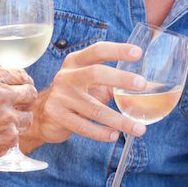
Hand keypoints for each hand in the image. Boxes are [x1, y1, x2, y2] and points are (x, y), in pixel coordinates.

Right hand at [0, 66, 37, 171]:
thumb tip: (12, 85)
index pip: (19, 74)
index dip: (22, 82)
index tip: (22, 87)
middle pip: (30, 93)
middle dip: (25, 100)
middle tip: (18, 106)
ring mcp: (7, 117)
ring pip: (27, 116)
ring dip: (19, 120)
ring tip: (0, 125)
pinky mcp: (9, 137)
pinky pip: (18, 135)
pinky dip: (9, 137)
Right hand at [32, 41, 150, 146]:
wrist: (41, 115)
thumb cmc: (74, 95)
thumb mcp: (89, 83)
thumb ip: (112, 83)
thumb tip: (147, 88)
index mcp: (76, 62)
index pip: (98, 51)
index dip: (118, 50)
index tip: (138, 53)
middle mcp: (67, 76)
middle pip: (96, 73)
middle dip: (121, 79)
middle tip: (143, 85)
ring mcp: (61, 96)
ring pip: (95, 109)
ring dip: (119, 120)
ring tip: (139, 129)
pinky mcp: (57, 115)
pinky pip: (84, 126)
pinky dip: (101, 133)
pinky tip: (114, 135)